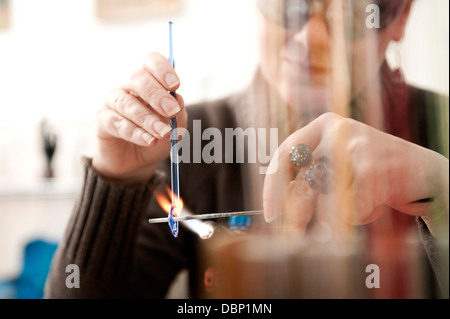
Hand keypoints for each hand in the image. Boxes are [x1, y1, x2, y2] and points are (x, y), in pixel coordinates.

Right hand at [92, 52, 186, 184]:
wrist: (137, 160)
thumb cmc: (157, 134)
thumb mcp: (175, 124)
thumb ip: (177, 112)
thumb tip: (177, 100)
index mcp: (148, 79)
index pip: (151, 61)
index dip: (162, 70)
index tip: (175, 86)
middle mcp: (127, 85)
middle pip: (138, 79)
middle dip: (156, 95)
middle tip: (171, 111)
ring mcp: (112, 101)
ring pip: (128, 104)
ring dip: (148, 119)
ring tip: (164, 133)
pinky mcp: (103, 121)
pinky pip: (118, 124)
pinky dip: (137, 133)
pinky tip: (150, 141)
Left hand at [263, 113, 448, 236]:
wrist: (425, 173)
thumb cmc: (374, 172)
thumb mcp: (338, 165)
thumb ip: (310, 179)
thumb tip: (278, 208)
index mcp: (323, 125)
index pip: (285, 154)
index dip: (272, 186)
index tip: (271, 213)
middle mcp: (337, 130)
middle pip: (303, 181)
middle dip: (299, 213)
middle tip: (294, 235)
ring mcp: (354, 147)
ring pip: (326, 199)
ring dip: (340, 215)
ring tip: (361, 204)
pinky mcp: (371, 169)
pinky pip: (348, 209)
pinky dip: (359, 216)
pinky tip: (376, 204)